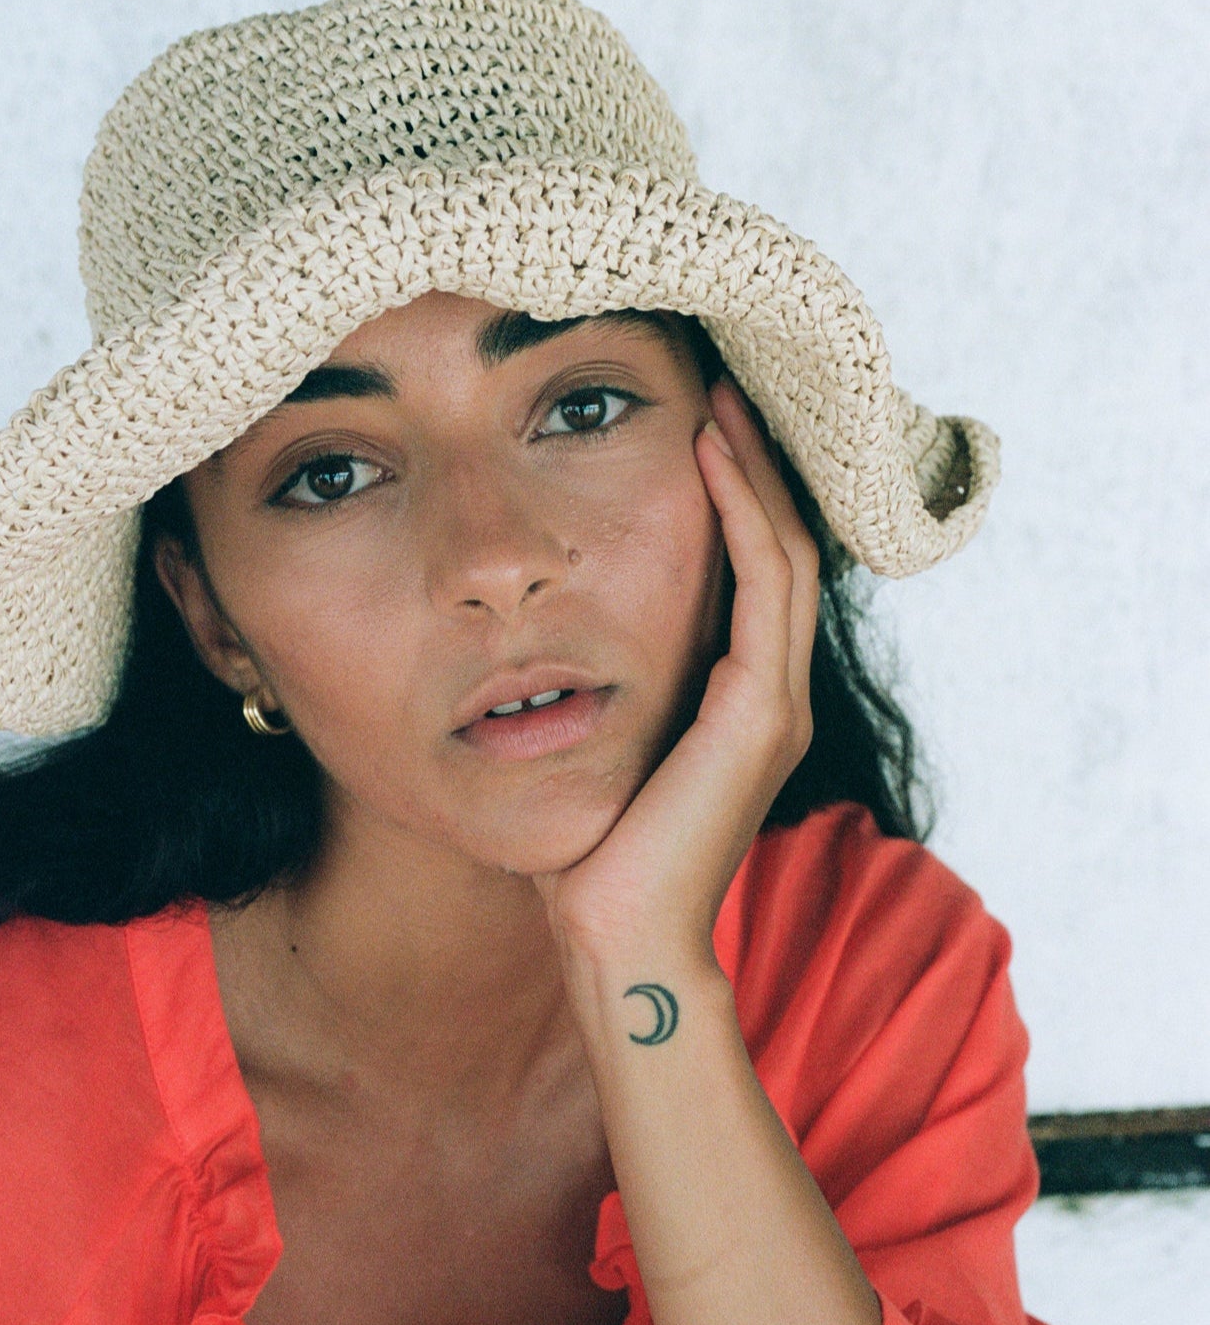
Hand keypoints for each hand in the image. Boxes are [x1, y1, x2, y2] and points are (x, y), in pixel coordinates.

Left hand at [532, 377, 819, 962]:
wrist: (617, 940)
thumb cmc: (592, 859)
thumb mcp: (597, 752)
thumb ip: (600, 696)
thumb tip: (538, 648)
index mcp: (741, 703)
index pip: (756, 574)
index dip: (738, 496)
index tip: (697, 424)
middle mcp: (771, 695)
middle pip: (785, 547)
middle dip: (756, 463)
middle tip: (722, 383)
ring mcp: (773, 702)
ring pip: (785, 552)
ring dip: (754, 469)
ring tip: (720, 398)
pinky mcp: (758, 713)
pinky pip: (763, 585)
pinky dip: (741, 513)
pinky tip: (709, 457)